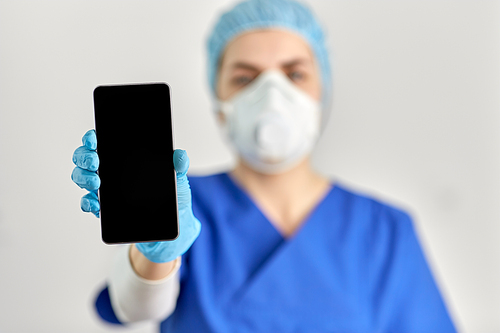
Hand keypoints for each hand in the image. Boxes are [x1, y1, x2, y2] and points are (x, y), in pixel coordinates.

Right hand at [71, 130, 200, 262]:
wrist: (171, 221)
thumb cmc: (171, 192)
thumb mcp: (177, 177)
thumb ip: (179, 164)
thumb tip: (180, 155)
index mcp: (123, 156)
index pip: (101, 140)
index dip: (92, 137)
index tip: (95, 140)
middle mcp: (109, 169)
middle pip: (84, 157)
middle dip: (85, 157)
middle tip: (96, 163)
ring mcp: (103, 188)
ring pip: (81, 177)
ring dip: (84, 178)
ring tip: (96, 183)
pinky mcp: (103, 207)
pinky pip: (87, 203)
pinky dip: (88, 203)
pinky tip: (96, 204)